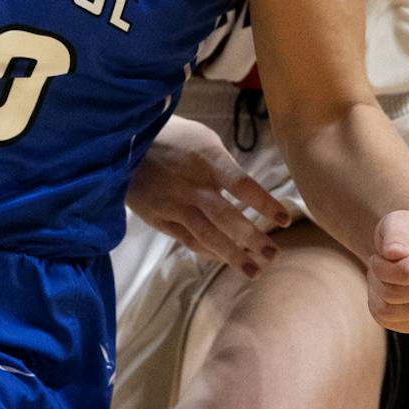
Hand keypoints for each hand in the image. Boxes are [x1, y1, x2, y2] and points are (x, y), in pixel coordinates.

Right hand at [126, 116, 292, 278]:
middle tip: (274, 255)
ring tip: (254, 271)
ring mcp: (174, 204)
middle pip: (227, 217)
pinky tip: (224, 260)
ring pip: (207, 235)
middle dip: (252, 238)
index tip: (285, 220)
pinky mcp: (159, 218)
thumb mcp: (203, 139)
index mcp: (207, 160)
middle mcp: (192, 185)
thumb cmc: (172, 137)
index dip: (266, 205)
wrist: (123, 143)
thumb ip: (225, 166)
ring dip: (232, 255)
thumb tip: (247, 193)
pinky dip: (208, 252)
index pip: (243, 185)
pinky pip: (188, 240)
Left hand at [365, 209, 408, 333]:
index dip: (381, 265)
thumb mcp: (396, 222)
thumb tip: (394, 254)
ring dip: (376, 291)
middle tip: (381, 265)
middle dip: (377, 277)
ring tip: (385, 277)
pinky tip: (389, 291)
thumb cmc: (403, 234)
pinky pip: (387, 322)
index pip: (404, 272)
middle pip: (393, 294)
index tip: (381, 254)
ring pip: (387, 312)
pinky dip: (378, 306)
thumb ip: (395, 234)